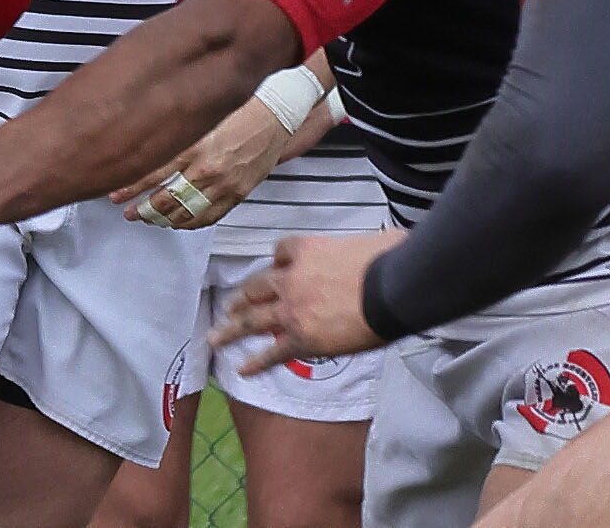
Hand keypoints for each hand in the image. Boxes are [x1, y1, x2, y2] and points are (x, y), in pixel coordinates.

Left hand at [110, 96, 293, 229]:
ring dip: (163, 220)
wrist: (275, 113)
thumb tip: (146, 147)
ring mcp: (223, 184)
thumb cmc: (239, 109)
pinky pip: (209, 217)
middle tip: (129, 212)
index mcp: (193, 145)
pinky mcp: (237, 194)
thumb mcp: (200, 117)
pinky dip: (190, 224)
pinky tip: (178, 223)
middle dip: (143, 210)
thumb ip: (175, 135)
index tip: (115, 195)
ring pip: (186, 214)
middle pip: (166, 200)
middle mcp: (206, 167)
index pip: (152, 174)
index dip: (130, 189)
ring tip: (150, 219)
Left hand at [213, 229, 406, 374]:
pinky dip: (256, 362)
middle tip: (232, 305)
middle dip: (243, 298)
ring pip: (252, 319)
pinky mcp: (301, 338)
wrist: (392, 287)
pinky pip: (272, 352)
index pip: (281, 252)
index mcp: (307, 250)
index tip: (276, 266)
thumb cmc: (389, 260)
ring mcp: (292, 309)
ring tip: (217, 336)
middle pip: (257, 287)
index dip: (277, 261)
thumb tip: (386, 242)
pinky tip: (243, 369)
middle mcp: (292, 278)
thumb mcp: (372, 241)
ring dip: (232, 328)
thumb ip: (364, 247)